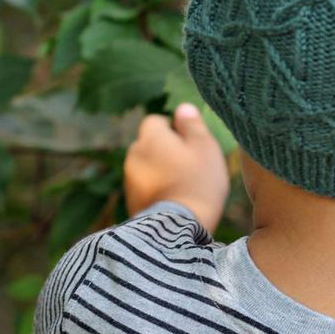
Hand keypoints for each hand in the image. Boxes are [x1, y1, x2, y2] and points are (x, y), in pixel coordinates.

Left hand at [123, 104, 229, 233]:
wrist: (178, 226)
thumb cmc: (197, 180)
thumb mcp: (205, 146)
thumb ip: (193, 124)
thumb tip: (183, 107)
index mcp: (150, 136)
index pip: (156, 121)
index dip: (174, 130)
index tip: (191, 145)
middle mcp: (134, 154)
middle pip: (150, 145)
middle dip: (165, 152)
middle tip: (190, 167)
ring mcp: (129, 180)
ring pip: (147, 167)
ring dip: (160, 172)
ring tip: (184, 187)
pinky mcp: (131, 202)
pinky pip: (145, 188)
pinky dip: (156, 191)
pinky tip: (174, 202)